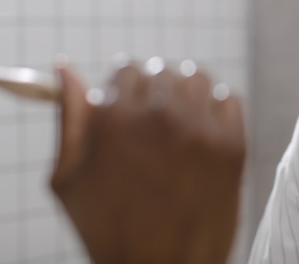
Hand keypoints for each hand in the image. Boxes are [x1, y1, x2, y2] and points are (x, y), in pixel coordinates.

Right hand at [51, 60, 245, 263]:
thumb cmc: (108, 231)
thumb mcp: (69, 180)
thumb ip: (69, 118)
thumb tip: (65, 69)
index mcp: (116, 119)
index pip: (127, 68)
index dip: (124, 88)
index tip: (128, 106)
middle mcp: (161, 116)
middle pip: (162, 70)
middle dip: (154, 90)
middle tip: (153, 121)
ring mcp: (202, 129)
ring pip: (197, 78)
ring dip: (186, 92)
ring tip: (179, 121)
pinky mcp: (233, 144)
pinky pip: (228, 98)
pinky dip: (216, 107)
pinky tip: (204, 131)